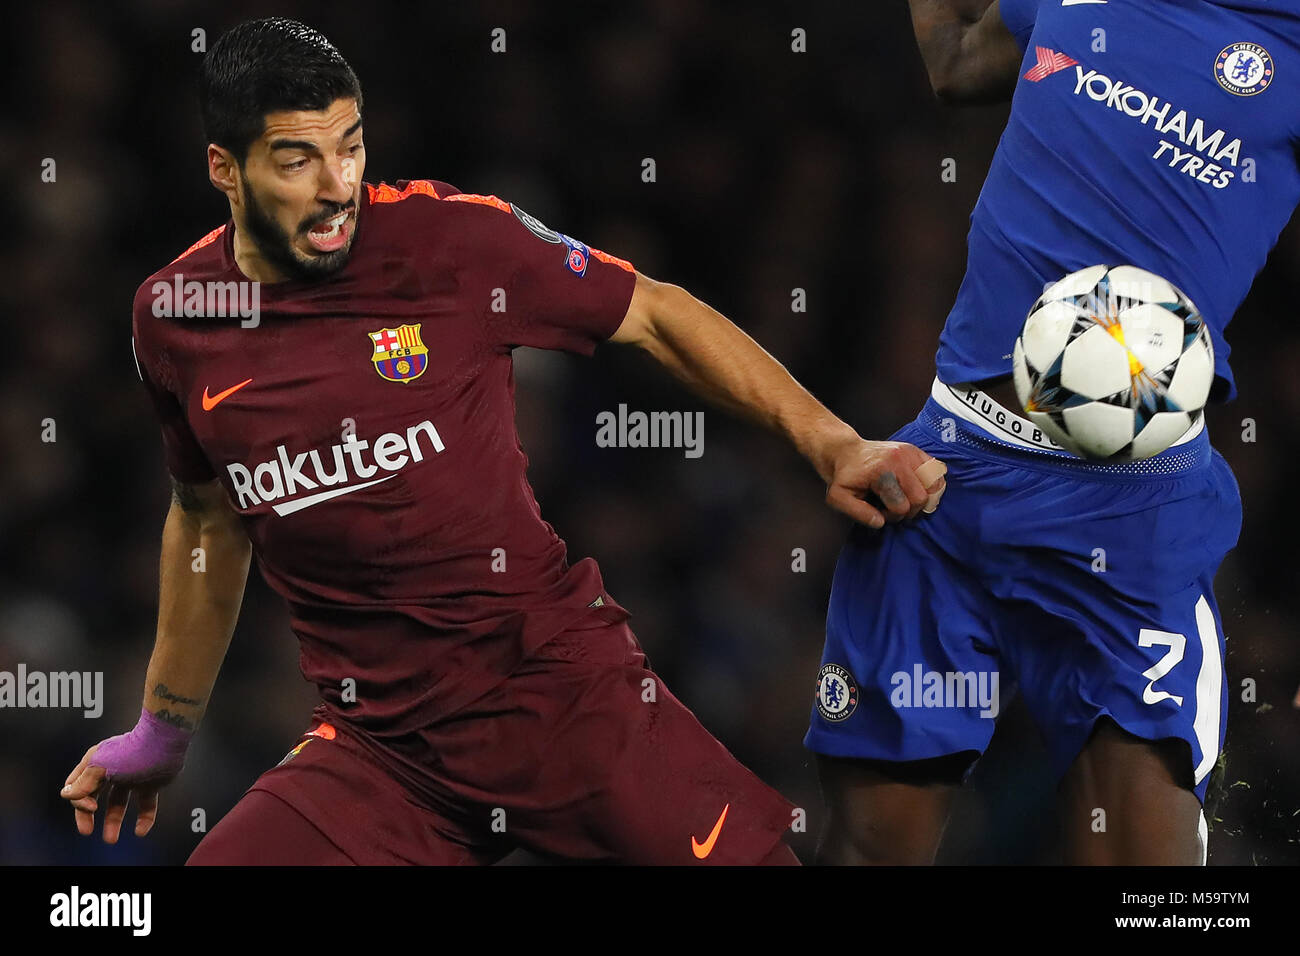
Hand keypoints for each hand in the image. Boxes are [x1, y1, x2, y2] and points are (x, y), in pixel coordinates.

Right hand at [60, 708, 191, 842]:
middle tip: (86, 831)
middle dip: (87, 814)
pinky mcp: (150, 784)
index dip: (79, 801)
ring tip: (110, 840)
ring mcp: (131, 778)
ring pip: (118, 803)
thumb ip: (83, 783)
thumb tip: (66, 794)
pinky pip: (145, 805)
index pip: (77, 787)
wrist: (164, 742)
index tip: (92, 807)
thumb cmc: (130, 751)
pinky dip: (143, 818)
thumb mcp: (99, 766)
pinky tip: (140, 831)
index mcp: (95, 763)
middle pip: (94, 796)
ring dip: (113, 821)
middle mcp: (111, 770)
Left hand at [819, 436, 947, 528]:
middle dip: (909, 510)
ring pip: (934, 486)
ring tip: (906, 498)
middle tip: (894, 507)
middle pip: (921, 498)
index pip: (901, 507)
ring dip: (922, 498)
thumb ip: (858, 513)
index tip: (880, 511)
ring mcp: (910, 452)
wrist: (846, 452)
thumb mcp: (838, 498)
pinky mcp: (916, 451)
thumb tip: (880, 522)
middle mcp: (899, 459)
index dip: (891, 516)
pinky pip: (937, 473)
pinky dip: (931, 485)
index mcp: (881, 471)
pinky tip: (915, 488)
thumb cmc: (845, 476)